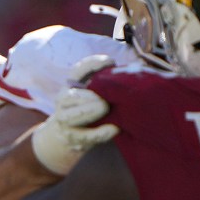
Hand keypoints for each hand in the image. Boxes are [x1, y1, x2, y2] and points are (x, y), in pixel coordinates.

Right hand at [30, 55, 117, 175]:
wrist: (65, 137)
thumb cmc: (87, 108)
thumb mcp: (91, 92)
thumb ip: (106, 82)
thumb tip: (135, 68)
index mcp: (70, 85)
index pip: (77, 71)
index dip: (93, 64)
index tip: (111, 62)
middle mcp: (63, 101)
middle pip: (72, 96)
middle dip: (91, 94)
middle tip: (107, 96)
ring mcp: (65, 121)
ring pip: (74, 115)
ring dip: (90, 111)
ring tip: (105, 108)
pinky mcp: (73, 138)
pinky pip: (88, 136)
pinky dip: (101, 133)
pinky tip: (114, 129)